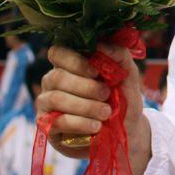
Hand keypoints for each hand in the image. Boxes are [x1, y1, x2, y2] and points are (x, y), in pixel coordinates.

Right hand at [41, 44, 151, 174]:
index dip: (75, 60)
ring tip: (106, 113)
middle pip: (57, 77)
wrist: (128, 129)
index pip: (57, 52)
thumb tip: (101, 45)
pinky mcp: (48, 127)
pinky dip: (80, 123)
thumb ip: (118, 54)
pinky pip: (56, 121)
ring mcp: (47, 104)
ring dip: (85, 106)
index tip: (97, 72)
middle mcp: (52, 82)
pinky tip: (96, 126)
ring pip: (56, 98)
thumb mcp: (127, 74)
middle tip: (107, 95)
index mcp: (69, 64)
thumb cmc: (123, 97)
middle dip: (86, 87)